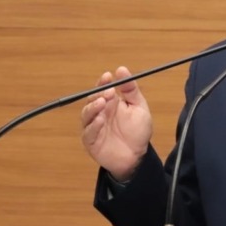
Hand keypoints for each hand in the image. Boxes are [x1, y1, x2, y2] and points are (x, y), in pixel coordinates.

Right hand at [80, 66, 152, 181]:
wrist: (137, 156)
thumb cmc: (137, 131)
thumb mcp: (139, 107)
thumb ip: (131, 90)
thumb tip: (122, 69)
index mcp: (111, 103)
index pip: (102, 89)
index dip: (103, 82)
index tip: (108, 76)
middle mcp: (100, 113)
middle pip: (92, 100)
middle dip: (99, 94)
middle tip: (108, 92)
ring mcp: (94, 126)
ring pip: (87, 114)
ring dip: (93, 107)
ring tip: (102, 103)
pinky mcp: (91, 141)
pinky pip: (88, 132)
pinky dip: (93, 125)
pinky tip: (101, 120)